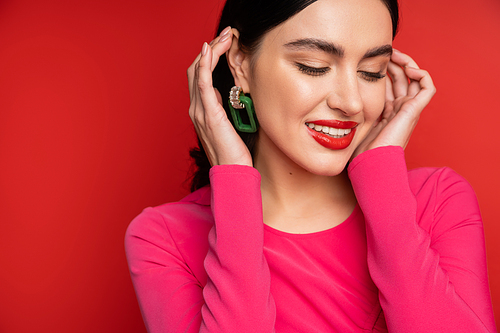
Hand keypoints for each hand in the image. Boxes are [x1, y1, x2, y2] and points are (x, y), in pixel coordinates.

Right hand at [187, 27, 252, 166]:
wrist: (232, 174)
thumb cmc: (233, 153)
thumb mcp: (229, 125)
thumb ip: (223, 109)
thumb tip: (229, 94)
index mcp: (201, 110)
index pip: (200, 75)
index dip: (209, 57)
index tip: (224, 43)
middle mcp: (196, 108)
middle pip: (196, 69)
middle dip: (210, 48)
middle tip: (225, 34)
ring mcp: (200, 111)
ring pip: (198, 72)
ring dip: (211, 51)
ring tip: (224, 37)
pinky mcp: (209, 115)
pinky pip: (203, 84)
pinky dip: (205, 65)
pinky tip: (211, 51)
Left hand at [352, 49, 435, 158]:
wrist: (370, 163)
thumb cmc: (359, 149)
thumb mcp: (353, 120)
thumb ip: (350, 108)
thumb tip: (335, 96)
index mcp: (386, 110)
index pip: (388, 82)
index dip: (382, 68)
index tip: (370, 58)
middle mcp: (399, 108)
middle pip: (402, 77)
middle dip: (394, 62)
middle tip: (384, 50)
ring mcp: (408, 109)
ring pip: (415, 78)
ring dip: (407, 63)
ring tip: (395, 53)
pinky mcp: (414, 111)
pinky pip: (427, 88)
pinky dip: (422, 75)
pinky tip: (408, 69)